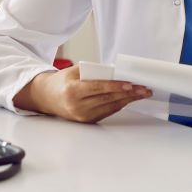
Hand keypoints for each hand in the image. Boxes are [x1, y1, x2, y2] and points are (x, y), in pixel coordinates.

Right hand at [18, 66, 151, 123]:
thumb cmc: (62, 81)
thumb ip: (94, 72)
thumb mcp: (75, 71)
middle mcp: (77, 106)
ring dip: (128, 100)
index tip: (131, 84)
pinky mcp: (87, 121)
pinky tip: (129, 99)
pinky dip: (119, 104)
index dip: (116, 86)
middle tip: (144, 89)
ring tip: (141, 93)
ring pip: (110, 107)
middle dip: (129, 94)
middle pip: (108, 99)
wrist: (47, 97)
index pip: (99, 88)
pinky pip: (107, 112)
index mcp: (73, 90)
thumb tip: (117, 73)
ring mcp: (82, 116)